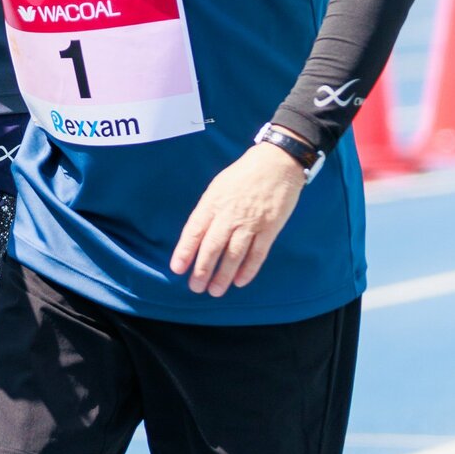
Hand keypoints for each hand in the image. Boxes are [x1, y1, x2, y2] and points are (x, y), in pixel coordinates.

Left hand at [170, 141, 306, 297]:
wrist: (277, 162)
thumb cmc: (244, 174)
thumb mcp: (218, 186)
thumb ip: (208, 210)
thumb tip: (197, 235)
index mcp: (213, 202)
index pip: (194, 230)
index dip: (185, 251)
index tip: (177, 268)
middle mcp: (230, 214)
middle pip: (212, 247)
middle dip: (202, 270)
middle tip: (196, 287)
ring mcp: (251, 222)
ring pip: (234, 255)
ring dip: (223, 276)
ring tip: (215, 291)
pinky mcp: (270, 228)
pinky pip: (258, 254)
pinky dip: (249, 270)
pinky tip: (240, 281)